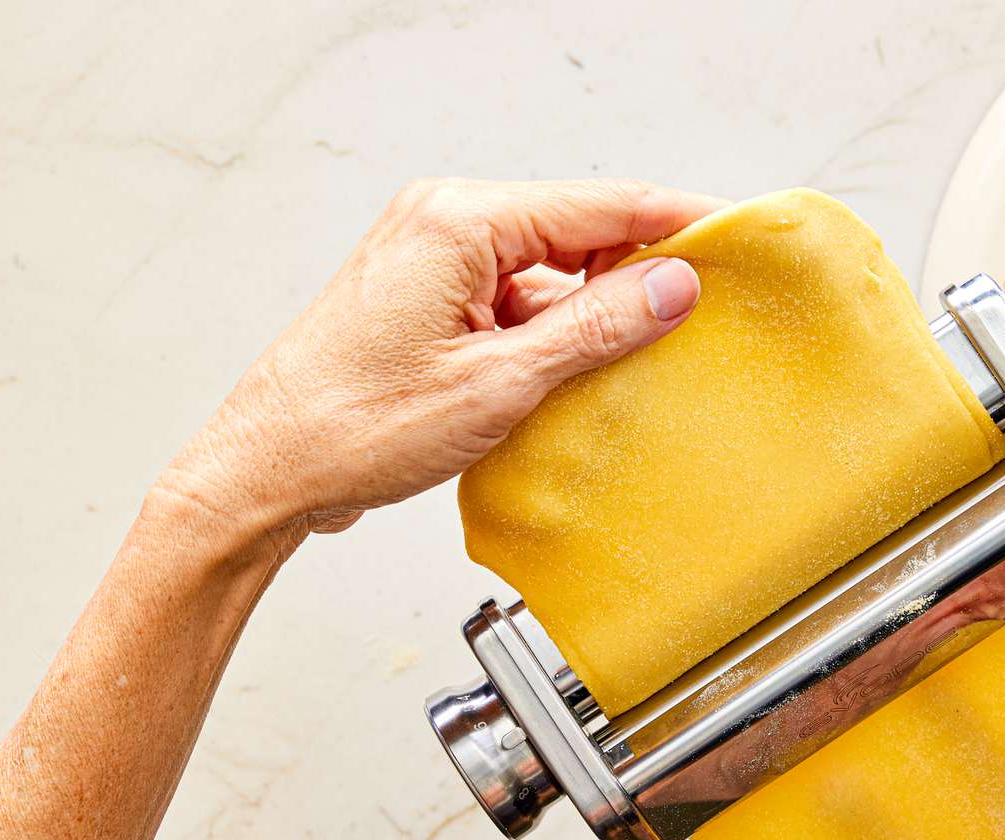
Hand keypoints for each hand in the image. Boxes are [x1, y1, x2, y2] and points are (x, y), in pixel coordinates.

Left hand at [156, 178, 719, 538]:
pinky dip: (554, 338)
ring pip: (550, 275)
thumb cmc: (351, 427)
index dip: (680, 220)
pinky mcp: (430, 302)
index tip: (739, 238)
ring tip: (641, 367)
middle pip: (579, 233)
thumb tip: (672, 286)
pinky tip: (582, 381)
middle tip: (703, 317)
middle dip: (640, 275)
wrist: (266, 472)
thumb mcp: (497, 383)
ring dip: (595, 318)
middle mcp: (445, 223)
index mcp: (459, 221)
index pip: (602, 203)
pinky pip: (516, 304)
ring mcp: (434, 262)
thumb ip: (594, 328)